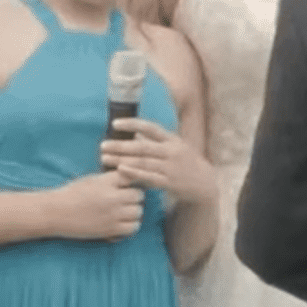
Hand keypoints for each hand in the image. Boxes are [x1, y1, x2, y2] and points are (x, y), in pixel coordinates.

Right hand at [48, 170, 143, 239]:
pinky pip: (133, 228)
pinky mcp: (109, 230)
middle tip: (127, 199)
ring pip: (138, 212)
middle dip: (135, 197)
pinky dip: (131, 226)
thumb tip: (132, 177)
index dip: (132, 181)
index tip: (127, 185)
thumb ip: (112, 178)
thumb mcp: (93, 179)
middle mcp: (111, 197)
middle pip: (139, 195)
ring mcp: (112, 214)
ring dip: (134, 212)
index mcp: (107, 181)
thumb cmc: (72, 193)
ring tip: (125, 211)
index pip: (132, 177)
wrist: (55, 213)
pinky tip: (123, 222)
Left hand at [101, 118, 216, 205]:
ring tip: (104, 158)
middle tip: (102, 145)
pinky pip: (148, 177)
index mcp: (172, 139)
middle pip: (142, 147)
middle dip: (120, 146)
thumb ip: (155, 141)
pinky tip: (120, 170)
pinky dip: (133, 173)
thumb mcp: (174, 146)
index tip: (115, 124)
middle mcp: (171, 151)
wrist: (203, 182)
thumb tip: (133, 134)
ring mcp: (170, 167)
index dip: (132, 124)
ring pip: (142, 162)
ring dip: (121, 160)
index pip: (150, 128)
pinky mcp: (169, 182)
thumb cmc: (184, 162)